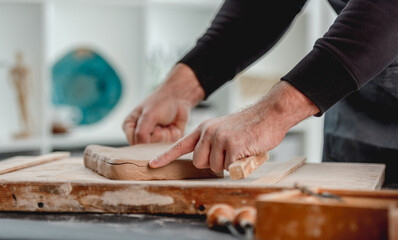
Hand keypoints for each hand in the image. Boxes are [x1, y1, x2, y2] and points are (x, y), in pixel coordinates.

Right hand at [123, 64, 204, 144]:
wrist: (178, 97)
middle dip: (158, 135)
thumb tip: (142, 149)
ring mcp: (153, 139)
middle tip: (160, 123)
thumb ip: (142, 133)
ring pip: (160, 148)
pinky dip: (174, 135)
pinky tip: (172, 126)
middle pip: (148, 148)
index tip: (152, 126)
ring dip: (167, 134)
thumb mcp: (149, 115)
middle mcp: (140, 135)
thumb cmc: (161, 102)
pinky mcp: (165, 141)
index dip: (146, 138)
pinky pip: (171, 146)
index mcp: (129, 128)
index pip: (135, 144)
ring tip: (166, 123)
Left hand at [149, 81, 318, 171]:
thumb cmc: (249, 126)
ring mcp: (220, 138)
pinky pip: (230, 167)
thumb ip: (211, 143)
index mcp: (204, 128)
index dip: (166, 157)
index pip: (180, 145)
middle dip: (213, 164)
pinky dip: (239, 165)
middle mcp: (208, 132)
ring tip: (240, 151)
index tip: (153, 165)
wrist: (269, 114)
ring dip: (228, 165)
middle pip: (199, 162)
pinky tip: (246, 152)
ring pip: (215, 167)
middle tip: (229, 154)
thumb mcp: (224, 129)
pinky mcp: (233, 145)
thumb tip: (208, 162)